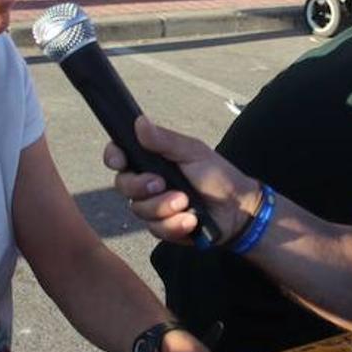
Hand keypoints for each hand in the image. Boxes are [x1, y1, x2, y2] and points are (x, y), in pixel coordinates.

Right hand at [104, 116, 261, 247]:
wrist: (238, 209)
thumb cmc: (217, 175)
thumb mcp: (193, 152)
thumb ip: (165, 141)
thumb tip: (139, 122)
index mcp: (152, 159)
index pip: (120, 155)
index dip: (113, 157)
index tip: (120, 161)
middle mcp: (148, 182)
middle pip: (122, 185)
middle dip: (141, 186)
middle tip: (162, 184)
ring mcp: (154, 206)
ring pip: (138, 210)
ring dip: (164, 207)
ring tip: (187, 203)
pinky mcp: (163, 228)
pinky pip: (156, 229)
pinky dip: (175, 225)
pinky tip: (191, 220)